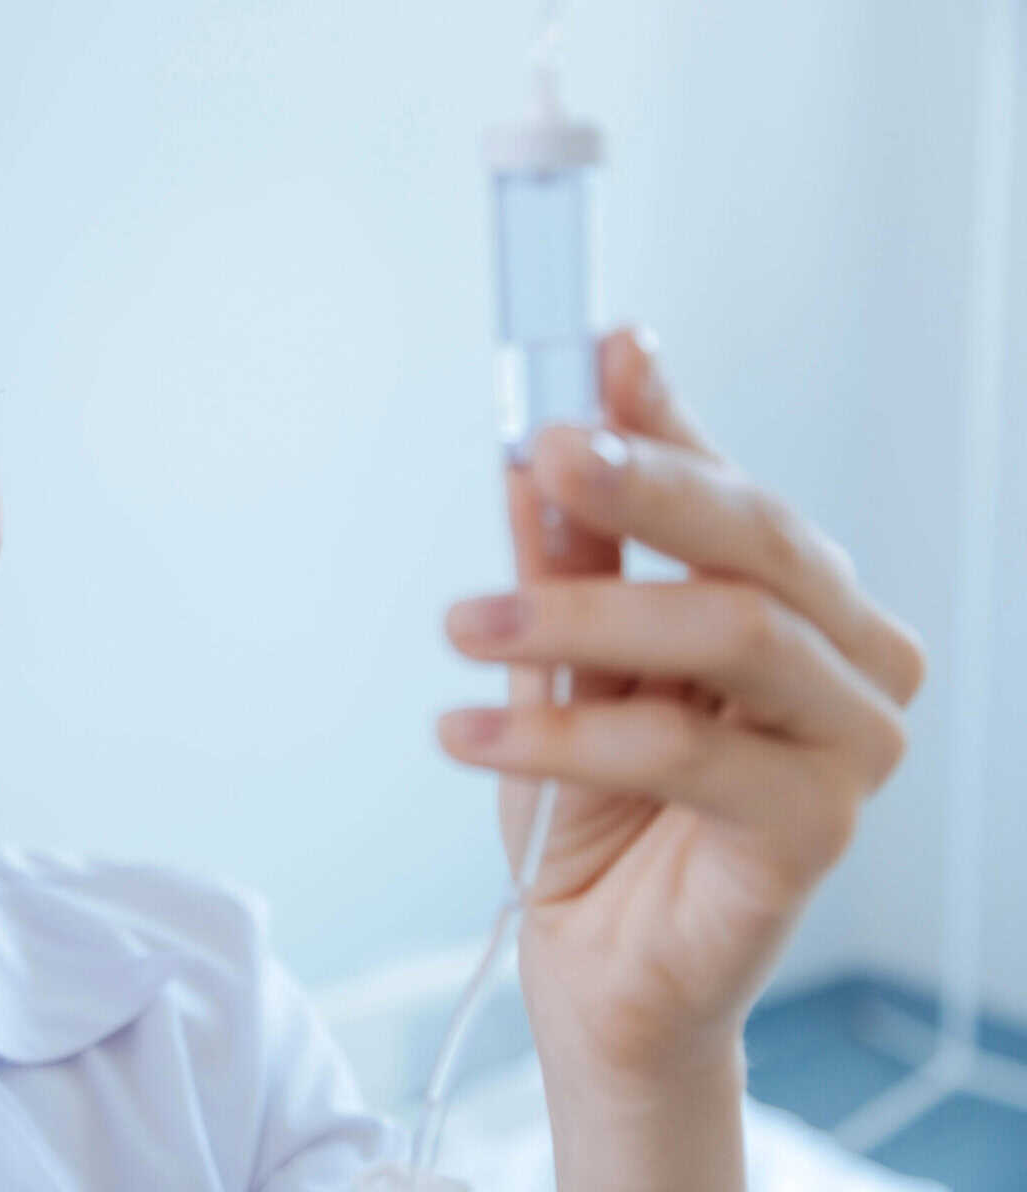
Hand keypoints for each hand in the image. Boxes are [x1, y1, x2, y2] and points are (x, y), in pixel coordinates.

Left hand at [436, 327, 926, 1092]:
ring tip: (464, 626)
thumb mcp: (559, 666)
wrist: (600, 968)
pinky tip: (469, 733)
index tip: (595, 350)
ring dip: (581, 612)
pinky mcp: (817, 827)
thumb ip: (565, 563)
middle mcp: (849, 657)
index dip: (667, 415)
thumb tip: (539, 451)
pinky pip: (688, 748)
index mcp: (798, 602)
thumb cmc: (595, 811)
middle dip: (639, 486)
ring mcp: (852, 742)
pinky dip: (566, 732)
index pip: (734, 485)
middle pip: (756, 537)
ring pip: (729, 628)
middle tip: (541, 454)